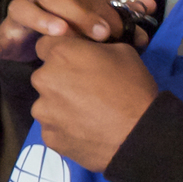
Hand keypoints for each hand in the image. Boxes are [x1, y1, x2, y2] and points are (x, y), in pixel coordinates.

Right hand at [0, 0, 156, 69]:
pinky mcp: (7, 31)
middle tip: (97, 35)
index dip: (94, 8)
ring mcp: (21, 10)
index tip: (112, 30)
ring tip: (59, 34)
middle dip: (76, 14)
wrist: (57, 23)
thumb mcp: (110, 0)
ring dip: (40, 19)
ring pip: (22, 8)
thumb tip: (148, 6)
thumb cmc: (86, 11)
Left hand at [28, 34, 161, 172]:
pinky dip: (65, 128)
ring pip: (47, 103)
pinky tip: (86, 130)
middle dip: (60, 80)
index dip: (60, 52)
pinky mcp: (48, 136)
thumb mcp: (122, 51)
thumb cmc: (133, 88)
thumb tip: (86, 52)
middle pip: (45, 75)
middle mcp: (44, 79)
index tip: (73, 62)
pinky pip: (53, 127)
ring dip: (61, 105)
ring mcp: (43, 111)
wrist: (139, 135)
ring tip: (87, 114)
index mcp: (60, 54)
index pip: (45, 45)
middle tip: (86, 91)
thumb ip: (94, 47)